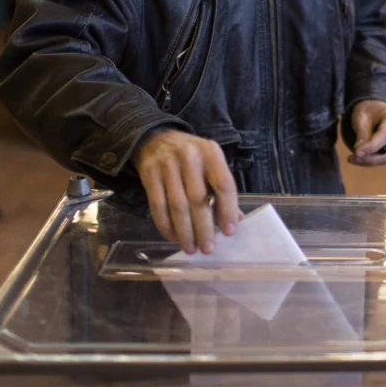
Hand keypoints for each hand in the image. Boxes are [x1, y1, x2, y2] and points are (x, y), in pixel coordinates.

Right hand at [133, 130, 240, 254]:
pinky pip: (157, 205)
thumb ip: (221, 189)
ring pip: (177, 205)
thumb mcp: (211, 163)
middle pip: (198, 199)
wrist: (155, 138)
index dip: (227, 210)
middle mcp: (190, 157)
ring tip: (191, 248)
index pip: (223, 184)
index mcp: (211, 153)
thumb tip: (236, 220)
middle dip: (204, 228)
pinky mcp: (149, 174)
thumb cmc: (191, 155)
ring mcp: (167, 165)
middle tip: (208, 248)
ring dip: (185, 231)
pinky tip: (173, 237)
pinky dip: (165, 225)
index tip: (229, 232)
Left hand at [348, 101, 385, 166]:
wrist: (374, 111)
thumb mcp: (360, 118)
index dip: (372, 146)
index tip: (356, 153)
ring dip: (371, 161)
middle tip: (353, 158)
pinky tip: (361, 159)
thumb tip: (360, 153)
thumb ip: (362, 134)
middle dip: (371, 158)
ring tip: (354, 159)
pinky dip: (373, 161)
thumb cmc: (367, 112)